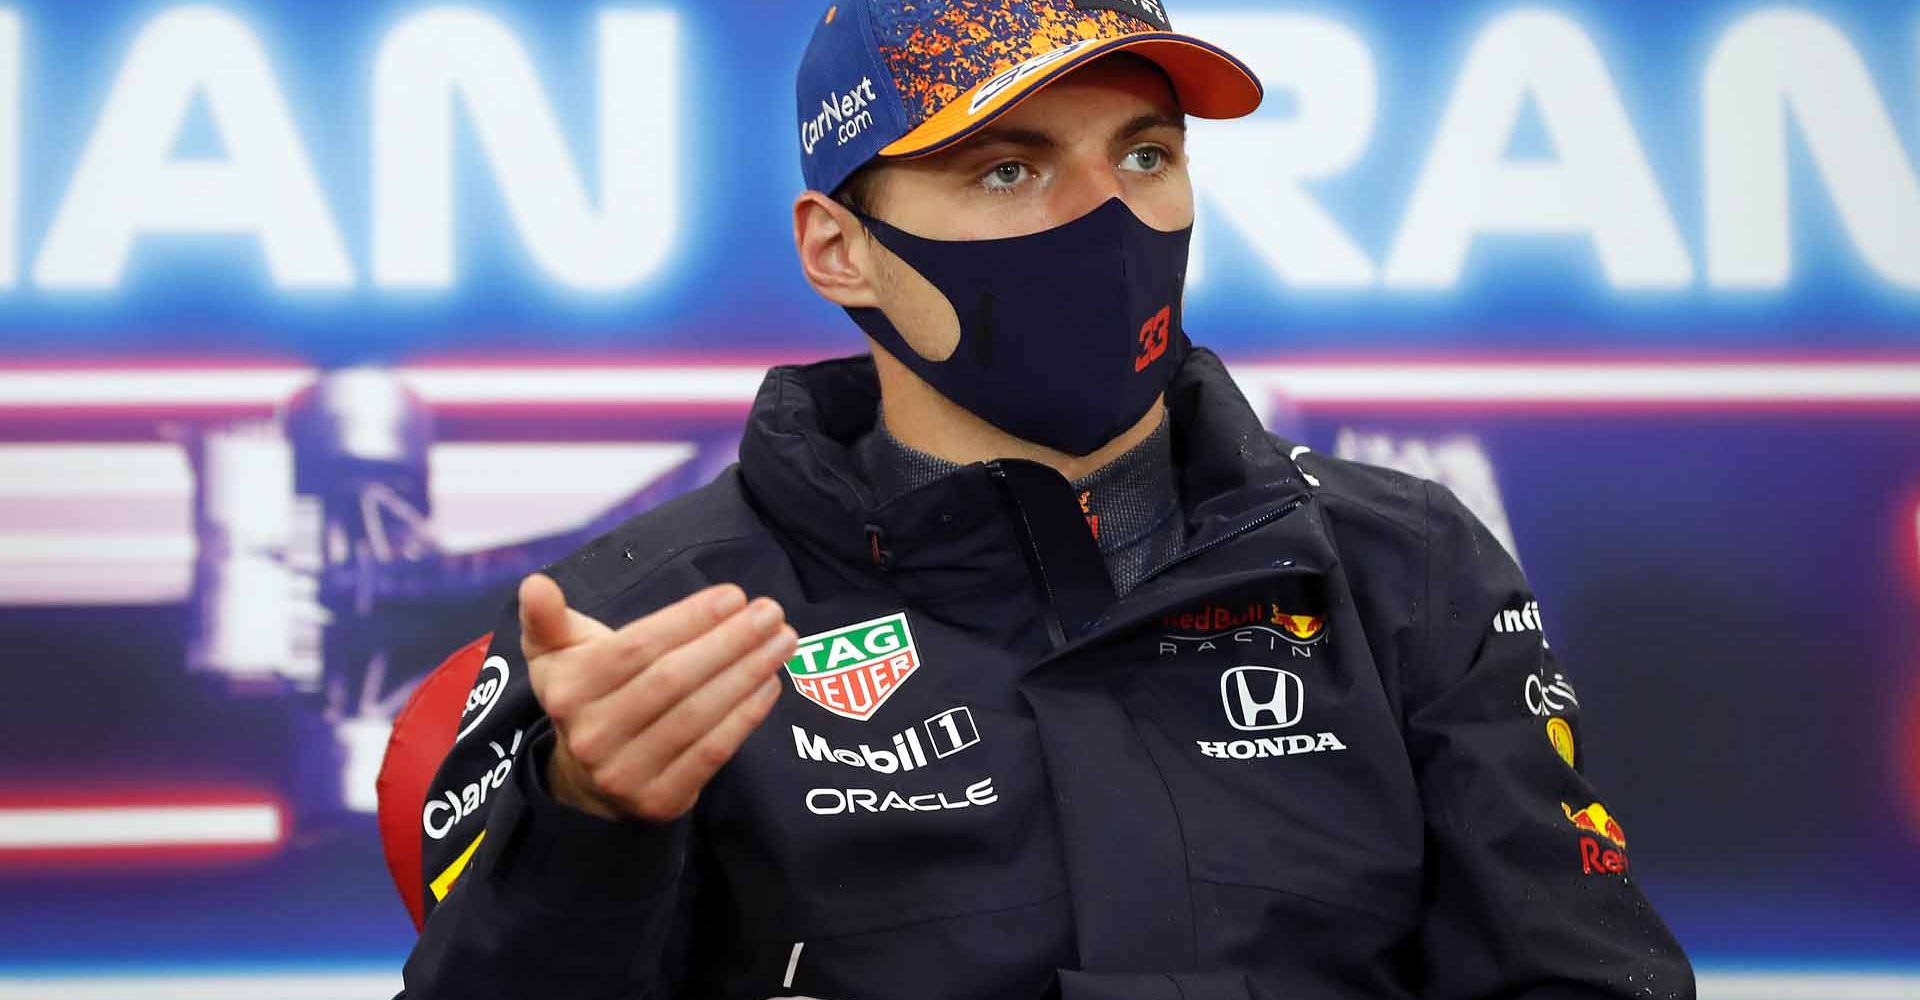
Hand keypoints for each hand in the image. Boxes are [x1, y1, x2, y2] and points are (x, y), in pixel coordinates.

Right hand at [517, 573, 796, 821]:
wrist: (587, 782)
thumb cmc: (586, 696)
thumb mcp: (557, 655)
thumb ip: (547, 619)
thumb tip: (536, 584)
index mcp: (568, 689)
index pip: (637, 648)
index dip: (689, 620)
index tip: (734, 596)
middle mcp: (592, 734)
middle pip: (672, 680)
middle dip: (729, 642)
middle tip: (771, 614)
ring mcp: (625, 772)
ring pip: (696, 715)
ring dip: (747, 674)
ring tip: (782, 641)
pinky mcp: (659, 801)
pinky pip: (710, 753)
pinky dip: (745, 717)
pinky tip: (770, 685)